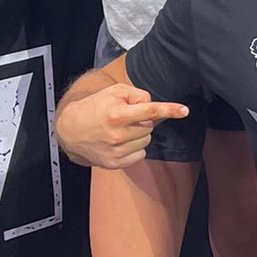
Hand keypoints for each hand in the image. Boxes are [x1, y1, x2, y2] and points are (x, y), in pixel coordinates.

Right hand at [56, 85, 188, 169]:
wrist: (71, 129)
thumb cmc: (95, 107)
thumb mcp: (114, 92)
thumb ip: (137, 95)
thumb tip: (152, 107)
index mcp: (117, 115)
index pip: (150, 111)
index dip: (170, 109)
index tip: (185, 110)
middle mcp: (117, 135)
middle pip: (149, 126)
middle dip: (141, 121)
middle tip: (124, 118)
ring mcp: (116, 152)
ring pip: (146, 141)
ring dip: (138, 135)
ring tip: (119, 130)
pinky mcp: (115, 164)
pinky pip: (140, 154)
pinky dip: (135, 148)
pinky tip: (120, 142)